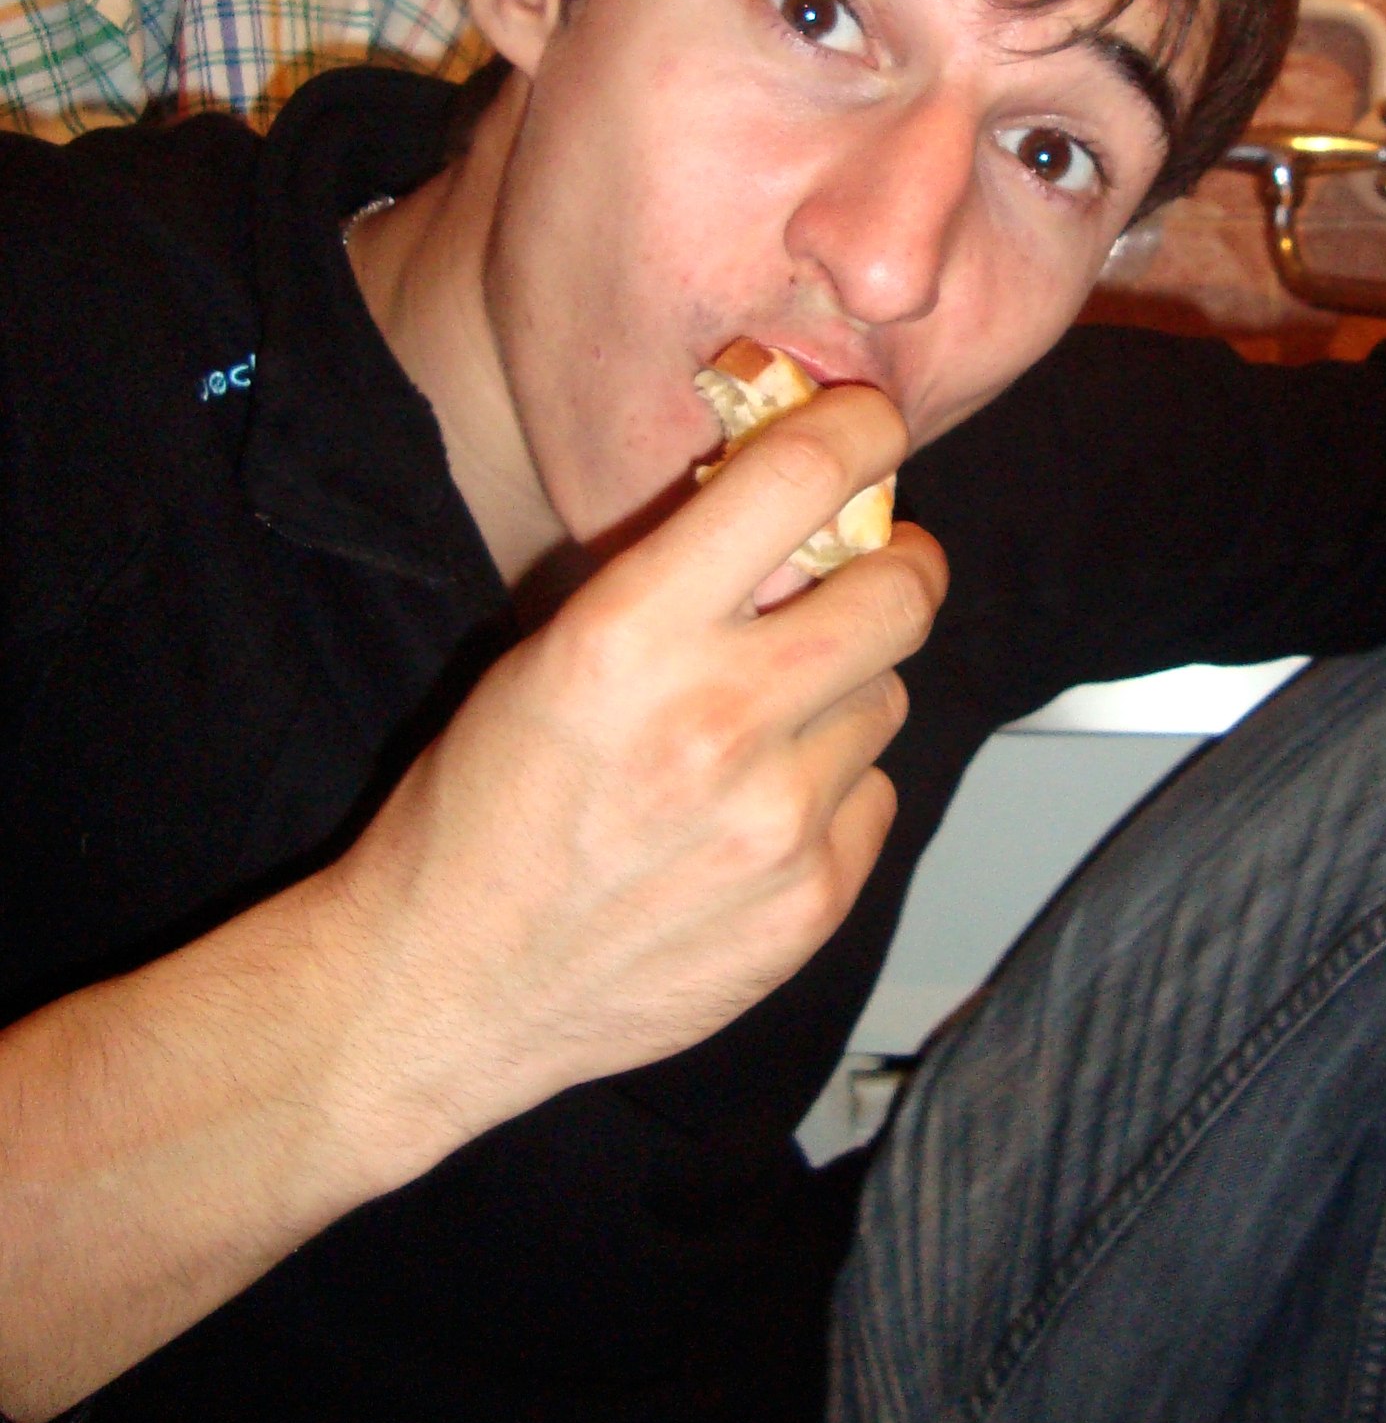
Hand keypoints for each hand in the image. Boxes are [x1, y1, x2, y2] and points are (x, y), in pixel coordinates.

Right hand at [324, 382, 944, 1166]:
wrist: (446, 991)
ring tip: (771, 728)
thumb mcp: (547, 655)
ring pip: (891, 699)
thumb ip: (676, 582)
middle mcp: (716, 718)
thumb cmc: (480, 812)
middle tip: (880, 575)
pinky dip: (836, 793)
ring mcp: (775, 819)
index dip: (859, 434)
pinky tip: (761, 816)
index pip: (797, 479)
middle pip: (903, 593)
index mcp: (631, 633)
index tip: (872, 431)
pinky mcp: (809, 902)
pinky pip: (876, 797)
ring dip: (849, 695)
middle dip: (903, 570)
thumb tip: (798, 515)